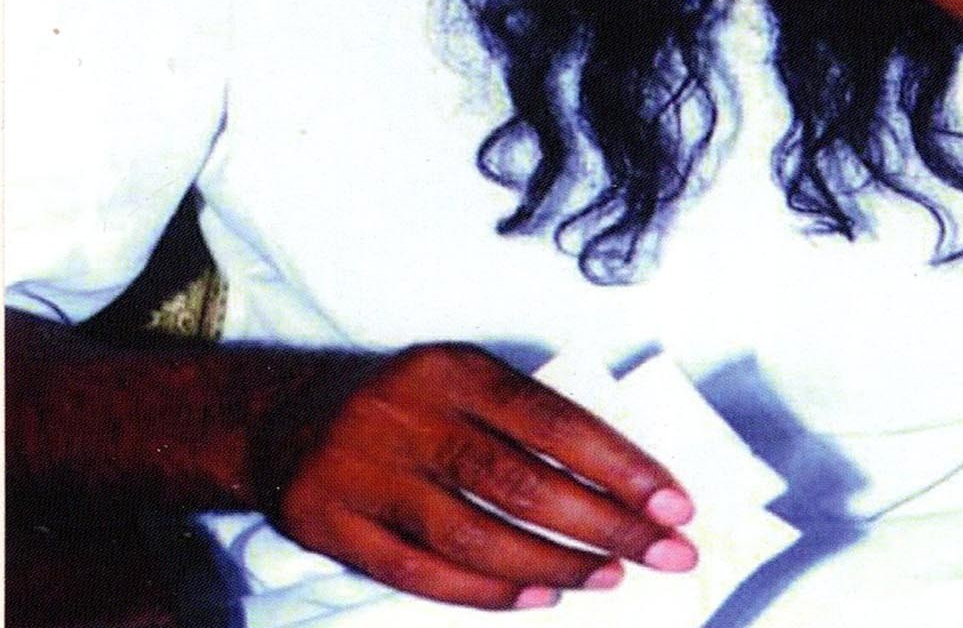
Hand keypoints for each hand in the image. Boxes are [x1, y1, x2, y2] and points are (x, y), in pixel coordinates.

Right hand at [254, 343, 697, 609]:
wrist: (286, 420)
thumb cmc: (406, 402)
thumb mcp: (461, 379)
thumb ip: (523, 417)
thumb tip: (618, 479)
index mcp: (453, 369)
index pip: (551, 419)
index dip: (618, 465)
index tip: (674, 503)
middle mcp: (410, 415)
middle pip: (521, 481)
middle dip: (605, 523)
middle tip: (666, 553)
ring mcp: (367, 473)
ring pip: (475, 533)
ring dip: (554, 562)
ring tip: (611, 577)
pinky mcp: (335, 526)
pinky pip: (421, 571)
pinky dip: (486, 590)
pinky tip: (539, 596)